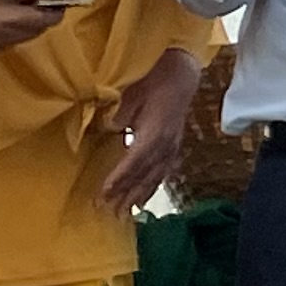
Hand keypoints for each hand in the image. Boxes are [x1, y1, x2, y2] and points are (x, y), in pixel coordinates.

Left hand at [95, 49, 199, 212]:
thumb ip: (119, 116)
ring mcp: (172, 146)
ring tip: (126, 212)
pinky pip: (163, 172)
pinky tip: (144, 196)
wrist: (182, 74)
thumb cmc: (154, 79)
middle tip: (110, 211)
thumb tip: (106, 132)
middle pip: (145, 175)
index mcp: (155, 132)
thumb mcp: (131, 94)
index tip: (104, 193)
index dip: (119, 178)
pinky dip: (152, 186)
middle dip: (127, 194)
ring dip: (140, 195)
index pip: (134, 161)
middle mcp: (166, 144)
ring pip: (155, 177)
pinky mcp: (174, 146)